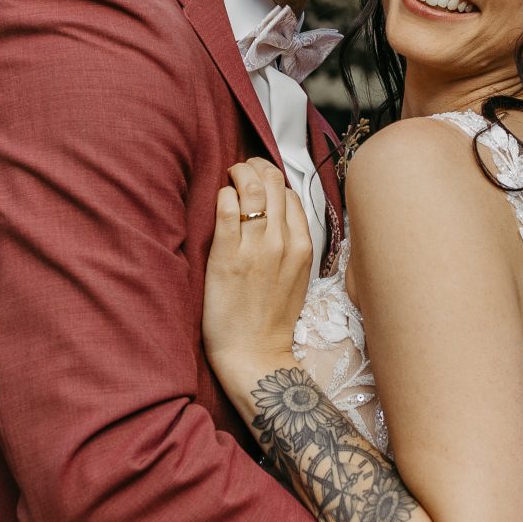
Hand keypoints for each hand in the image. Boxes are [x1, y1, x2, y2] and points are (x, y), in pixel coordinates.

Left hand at [202, 160, 313, 393]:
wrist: (255, 355)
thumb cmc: (271, 320)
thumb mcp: (296, 277)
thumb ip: (291, 244)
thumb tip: (277, 216)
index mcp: (302, 247)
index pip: (291, 194)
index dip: (273, 179)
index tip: (257, 180)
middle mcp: (282, 243)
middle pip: (274, 183)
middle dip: (255, 167)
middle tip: (240, 170)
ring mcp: (255, 249)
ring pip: (252, 189)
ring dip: (239, 173)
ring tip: (229, 177)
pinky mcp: (227, 257)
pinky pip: (227, 210)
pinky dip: (224, 195)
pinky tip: (220, 199)